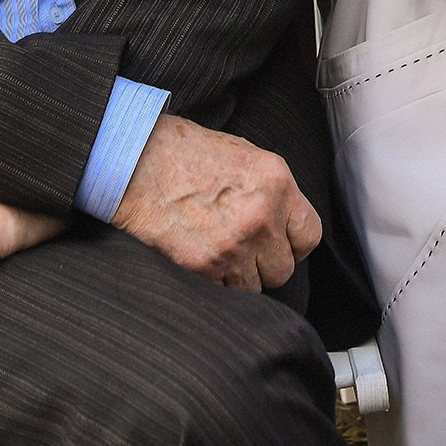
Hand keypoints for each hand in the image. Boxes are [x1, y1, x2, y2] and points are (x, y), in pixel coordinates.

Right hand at [111, 113, 320, 290]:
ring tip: (220, 254)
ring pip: (254, 288)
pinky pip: (223, 292)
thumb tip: (285, 222)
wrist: (135, 160)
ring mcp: (233, 245)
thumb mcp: (245, 157)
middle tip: (244, 250)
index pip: (309, 236)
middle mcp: (261, 216)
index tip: (279, 243)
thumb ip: (272, 192)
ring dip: (240, 277)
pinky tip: (200, 258)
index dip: (294, 244)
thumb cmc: (187, 154)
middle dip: (265, 264)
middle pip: (283, 270)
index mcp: (277, 183)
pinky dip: (214, 283)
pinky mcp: (203, 266)